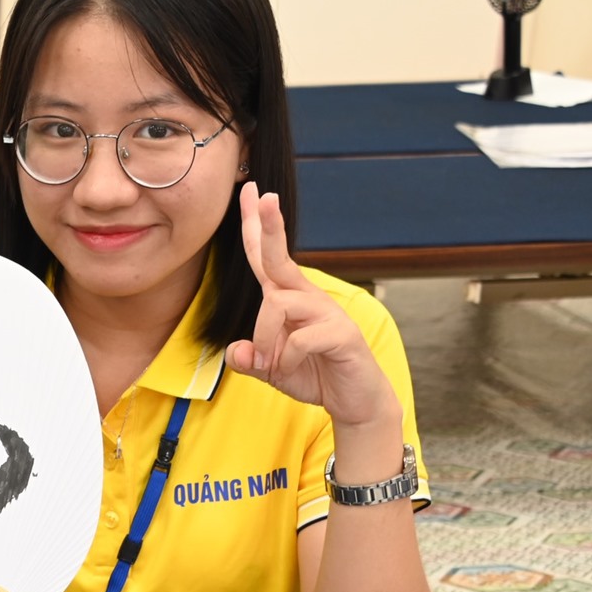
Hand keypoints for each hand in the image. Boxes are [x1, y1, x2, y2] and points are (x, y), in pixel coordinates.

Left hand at [224, 183, 397, 428]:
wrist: (355, 400)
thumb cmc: (312, 374)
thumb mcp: (270, 369)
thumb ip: (249, 359)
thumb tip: (237, 351)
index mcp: (288, 298)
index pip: (267, 257)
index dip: (258, 225)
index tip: (252, 191)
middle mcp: (307, 297)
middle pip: (279, 259)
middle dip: (269, 227)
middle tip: (264, 196)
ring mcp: (326, 313)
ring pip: (278, 305)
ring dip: (265, 337)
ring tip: (270, 362)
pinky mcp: (341, 334)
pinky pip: (300, 338)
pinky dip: (285, 358)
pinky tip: (289, 369)